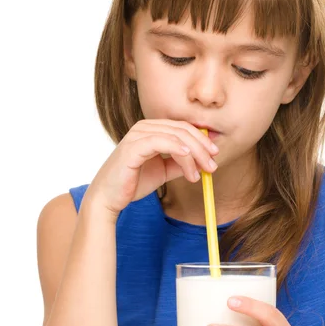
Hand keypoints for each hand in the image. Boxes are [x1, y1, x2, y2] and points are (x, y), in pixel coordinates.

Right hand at [83, 119, 219, 217]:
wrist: (109, 198)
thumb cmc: (133, 182)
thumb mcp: (163, 171)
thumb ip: (180, 163)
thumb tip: (203, 162)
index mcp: (151, 129)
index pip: (183, 128)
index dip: (202, 140)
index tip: (215, 155)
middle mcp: (144, 127)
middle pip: (182, 130)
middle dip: (202, 148)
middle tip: (213, 166)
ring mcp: (137, 135)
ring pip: (176, 136)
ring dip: (193, 154)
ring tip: (201, 173)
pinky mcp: (133, 146)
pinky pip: (161, 142)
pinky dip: (178, 149)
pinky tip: (188, 160)